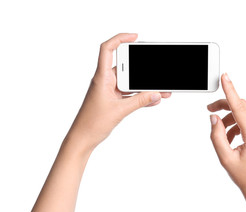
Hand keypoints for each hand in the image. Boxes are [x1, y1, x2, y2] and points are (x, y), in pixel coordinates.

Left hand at [68, 33, 170, 150]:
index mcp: (102, 78)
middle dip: (142, 69)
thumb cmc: (92, 123)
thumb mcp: (119, 111)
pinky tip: (153, 99)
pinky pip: (130, 94)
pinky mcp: (114, 100)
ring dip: (144, 86)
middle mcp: (106, 81)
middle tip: (156, 70)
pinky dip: (141, 96)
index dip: (120, 39)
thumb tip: (156, 94)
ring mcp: (110, 91)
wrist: (83, 138)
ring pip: (130, 82)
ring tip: (160, 89)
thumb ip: (139, 101)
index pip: (107, 50)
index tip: (135, 37)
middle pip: (125, 67)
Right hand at [208, 73, 245, 198]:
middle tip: (209, 110)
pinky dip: (236, 123)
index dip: (230, 91)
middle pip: (241, 106)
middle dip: (224, 105)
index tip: (225, 77)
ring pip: (244, 112)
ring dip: (229, 117)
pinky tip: (230, 137)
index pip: (240, 107)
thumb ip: (217, 136)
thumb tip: (214, 118)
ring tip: (221, 133)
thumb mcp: (225, 158)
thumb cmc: (245, 176)